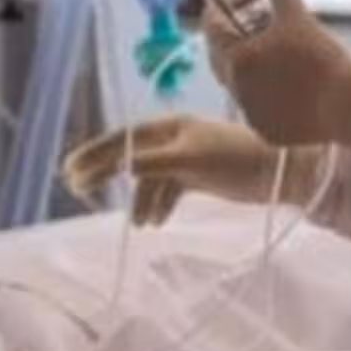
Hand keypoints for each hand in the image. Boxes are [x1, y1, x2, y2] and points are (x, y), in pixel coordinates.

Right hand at [60, 115, 327, 226]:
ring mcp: (187, 157)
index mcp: (171, 126)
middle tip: (76, 187)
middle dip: (105, 171)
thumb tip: (121, 166)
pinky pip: (167, 188)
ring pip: (150, 177)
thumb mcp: (192, 160)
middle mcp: (175, 138)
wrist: (280, 172)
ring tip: (136, 224)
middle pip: (131, 155)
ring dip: (138, 199)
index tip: (70, 170)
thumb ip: (155, 163)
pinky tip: (155, 223)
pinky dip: (158, 204)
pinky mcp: (199, 175)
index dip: (96, 154)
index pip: (124, 139)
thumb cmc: (237, 160)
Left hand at [205, 0, 350, 147]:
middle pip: (222, 62)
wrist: (348, 104)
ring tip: (271, 58)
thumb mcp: (298, 15)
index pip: (212, 33)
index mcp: (238, 60)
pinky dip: (265, 96)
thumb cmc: (321, 58)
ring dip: (248, 72)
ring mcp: (252, 115)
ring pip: (241, 88)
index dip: (215, 16)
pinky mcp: (269, 133)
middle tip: (245, 31)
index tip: (221, 7)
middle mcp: (237, 91)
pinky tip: (285, 87)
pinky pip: (259, 110)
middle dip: (229, 44)